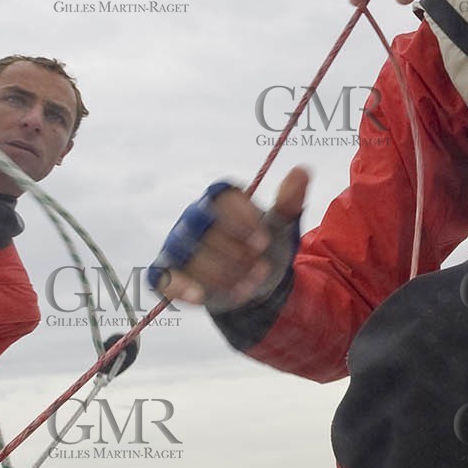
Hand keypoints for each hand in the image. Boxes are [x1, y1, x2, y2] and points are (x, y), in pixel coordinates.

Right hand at [148, 168, 307, 310]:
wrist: (255, 282)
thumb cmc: (264, 246)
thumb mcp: (282, 225)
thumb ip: (290, 200)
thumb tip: (303, 170)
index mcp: (220, 200)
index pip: (222, 199)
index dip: (241, 219)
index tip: (264, 242)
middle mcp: (194, 218)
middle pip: (203, 226)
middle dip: (233, 251)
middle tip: (260, 268)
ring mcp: (179, 246)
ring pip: (189, 254)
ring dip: (219, 273)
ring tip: (249, 287)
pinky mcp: (171, 273)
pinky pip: (165, 276)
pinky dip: (180, 286)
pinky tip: (200, 297)